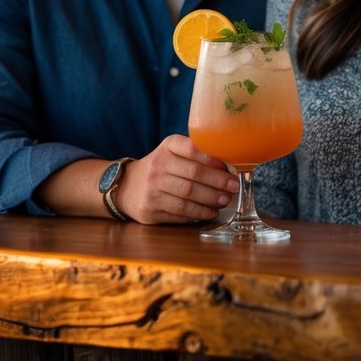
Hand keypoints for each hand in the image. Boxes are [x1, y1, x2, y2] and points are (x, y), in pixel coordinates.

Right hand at [116, 134, 238, 223]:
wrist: (127, 187)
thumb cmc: (161, 168)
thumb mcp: (172, 153)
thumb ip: (195, 156)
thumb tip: (227, 169)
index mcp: (166, 147)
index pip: (190, 148)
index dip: (211, 159)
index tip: (227, 167)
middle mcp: (157, 166)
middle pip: (193, 175)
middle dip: (218, 182)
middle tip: (233, 187)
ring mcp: (152, 189)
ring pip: (188, 196)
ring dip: (211, 199)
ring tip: (225, 201)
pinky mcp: (151, 209)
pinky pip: (180, 212)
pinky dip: (199, 213)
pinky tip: (211, 211)